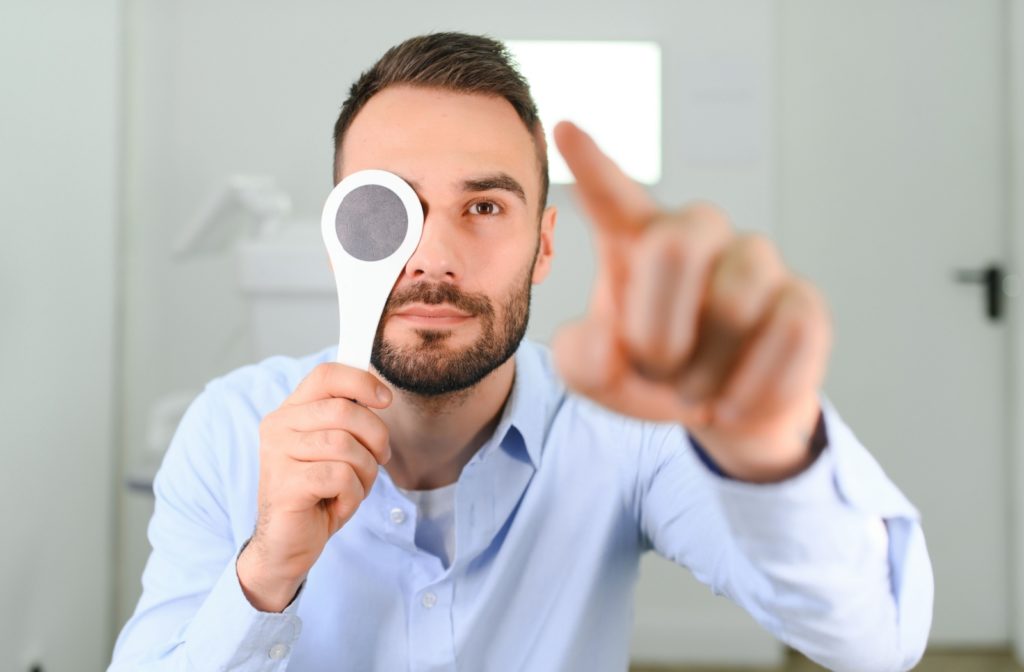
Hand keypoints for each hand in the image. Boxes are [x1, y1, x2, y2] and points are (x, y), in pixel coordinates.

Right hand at [236, 363, 392, 610]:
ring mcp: (277, 455)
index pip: (326, 374)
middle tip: (378, 460)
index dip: (362, 382)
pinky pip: (340, 477)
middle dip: (375, 438)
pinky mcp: (286, 484)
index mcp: (290, 411)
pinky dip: (352, 494)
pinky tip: (338, 504)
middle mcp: (278, 427)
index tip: (385, 400)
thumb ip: (348, 420)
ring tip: (354, 487)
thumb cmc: (318, 495)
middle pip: (345, 410)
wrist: (287, 545)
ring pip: (346, 446)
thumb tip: (379, 393)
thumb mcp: (336, 450)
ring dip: (365, 472)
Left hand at [551, 121, 831, 482]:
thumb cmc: (654, 376)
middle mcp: (699, 236)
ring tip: (695, 391)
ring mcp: (756, 263)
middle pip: (674, 245)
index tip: (564, 130)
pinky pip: (787, 334)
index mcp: (638, 242)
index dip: (593, 166)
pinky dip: (752, 387)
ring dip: (704, 369)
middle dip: (655, 326)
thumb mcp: (600, 376)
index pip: (614, 196)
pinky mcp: (803, 302)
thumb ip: (582, 358)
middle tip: (654, 369)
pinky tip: (733, 403)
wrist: (723, 412)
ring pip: (735, 302)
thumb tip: (612, 339)